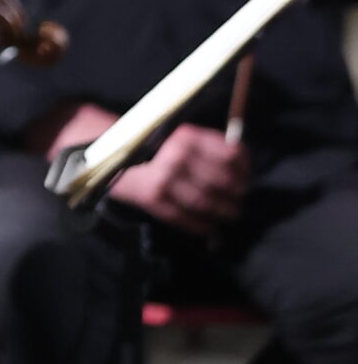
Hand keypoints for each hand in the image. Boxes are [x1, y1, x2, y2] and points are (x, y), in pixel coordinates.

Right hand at [111, 124, 248, 235]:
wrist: (117, 159)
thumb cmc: (157, 148)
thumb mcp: (183, 137)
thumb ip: (210, 147)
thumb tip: (241, 166)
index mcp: (187, 136)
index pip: (229, 155)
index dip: (243, 169)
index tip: (245, 178)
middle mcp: (177, 156)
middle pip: (221, 181)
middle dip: (236, 194)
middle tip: (240, 200)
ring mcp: (165, 180)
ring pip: (205, 201)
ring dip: (223, 211)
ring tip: (231, 214)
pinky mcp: (154, 200)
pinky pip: (185, 217)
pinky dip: (202, 226)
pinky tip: (211, 227)